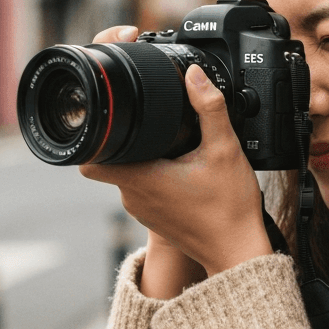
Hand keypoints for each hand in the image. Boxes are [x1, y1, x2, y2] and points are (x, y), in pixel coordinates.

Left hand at [79, 27, 272, 289]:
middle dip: (126, 139)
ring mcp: (142, 211)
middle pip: (111, 159)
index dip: (93, 135)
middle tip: (152, 123)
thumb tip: (194, 75)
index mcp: (140, 178)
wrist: (240, 254)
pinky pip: (144, 189)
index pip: (89, 157)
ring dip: (143, 157)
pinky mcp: (155, 219)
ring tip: (173, 147)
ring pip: (129, 173)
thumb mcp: (225, 149)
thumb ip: (210, 107)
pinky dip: (155, 175)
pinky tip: (181, 170)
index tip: (107, 118)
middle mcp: (133, 197)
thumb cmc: (230, 209)